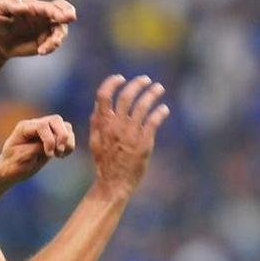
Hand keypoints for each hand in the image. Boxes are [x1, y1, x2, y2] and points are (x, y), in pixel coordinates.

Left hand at [0, 0, 75, 58]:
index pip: (51, 6)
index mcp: (34, 6)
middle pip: (64, 12)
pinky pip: (54, 44)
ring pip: (61, 30)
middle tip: (70, 19)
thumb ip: (10, 4)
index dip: (59, 11)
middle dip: (68, 15)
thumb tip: (26, 7)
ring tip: (43, 49)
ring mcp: (45, 29)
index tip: (65, 17)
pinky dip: (51, 47)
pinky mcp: (44, 42)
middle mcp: (43, 16)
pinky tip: (41, 51)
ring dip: (57, 39)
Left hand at [0, 115, 75, 182]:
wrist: (11, 169)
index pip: (42, 126)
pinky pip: (68, 133)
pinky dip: (69, 144)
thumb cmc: (13, 164)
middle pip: (56, 120)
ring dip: (67, 141)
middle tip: (59, 153)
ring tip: (60, 155)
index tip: (49, 155)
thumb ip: (37, 148)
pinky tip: (62, 155)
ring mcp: (45, 129)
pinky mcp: (52, 136)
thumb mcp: (22, 158)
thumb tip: (53, 142)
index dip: (49, 140)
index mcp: (24, 128)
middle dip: (62, 136)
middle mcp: (35, 124)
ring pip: (64, 125)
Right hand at [89, 75, 168, 194]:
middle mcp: (116, 126)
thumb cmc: (105, 162)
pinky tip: (164, 109)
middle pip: (126, 96)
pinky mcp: (144, 142)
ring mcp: (131, 133)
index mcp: (102, 124)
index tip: (120, 78)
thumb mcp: (95, 141)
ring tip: (159, 88)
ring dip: (152, 93)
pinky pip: (154, 121)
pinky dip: (160, 112)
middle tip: (146, 79)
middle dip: (137, 84)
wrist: (114, 182)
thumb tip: (98, 105)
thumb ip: (96, 122)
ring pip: (143, 106)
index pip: (104, 95)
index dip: (111, 83)